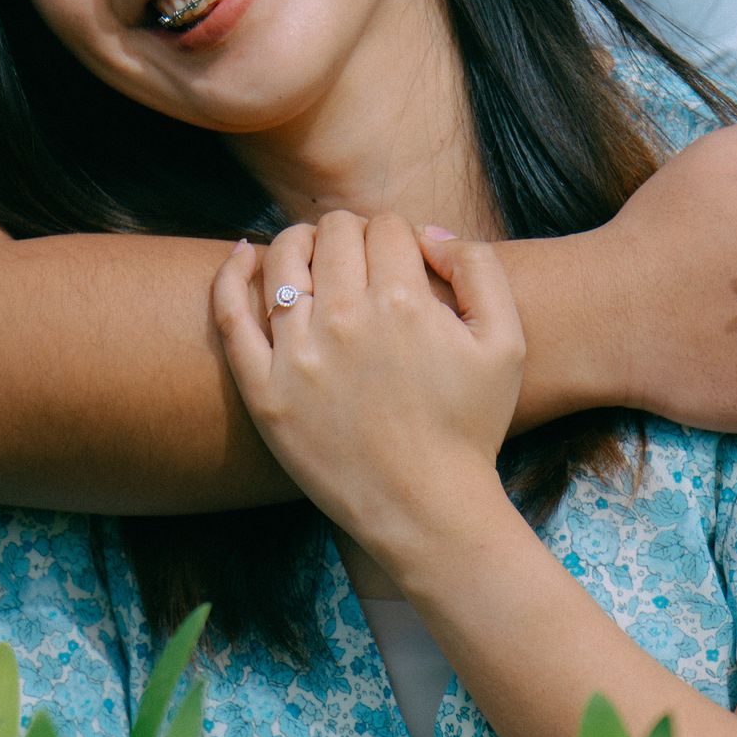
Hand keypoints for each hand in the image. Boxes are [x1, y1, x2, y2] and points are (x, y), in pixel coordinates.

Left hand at [212, 212, 520, 561]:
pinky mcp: (264, 391)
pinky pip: (231, 314)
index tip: (397, 261)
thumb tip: (427, 233)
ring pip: (283, 258)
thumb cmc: (471, 427)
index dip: (396, 236)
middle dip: (352, 235)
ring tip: (311, 255)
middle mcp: (347, 319)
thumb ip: (478, 268)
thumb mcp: (506, 341)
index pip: (386, 226)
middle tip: (360, 262)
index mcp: (404, 301)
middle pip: (335, 233)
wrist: (427, 510)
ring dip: (300, 243)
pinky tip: (242, 256)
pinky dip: (232, 276)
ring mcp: (298, 355)